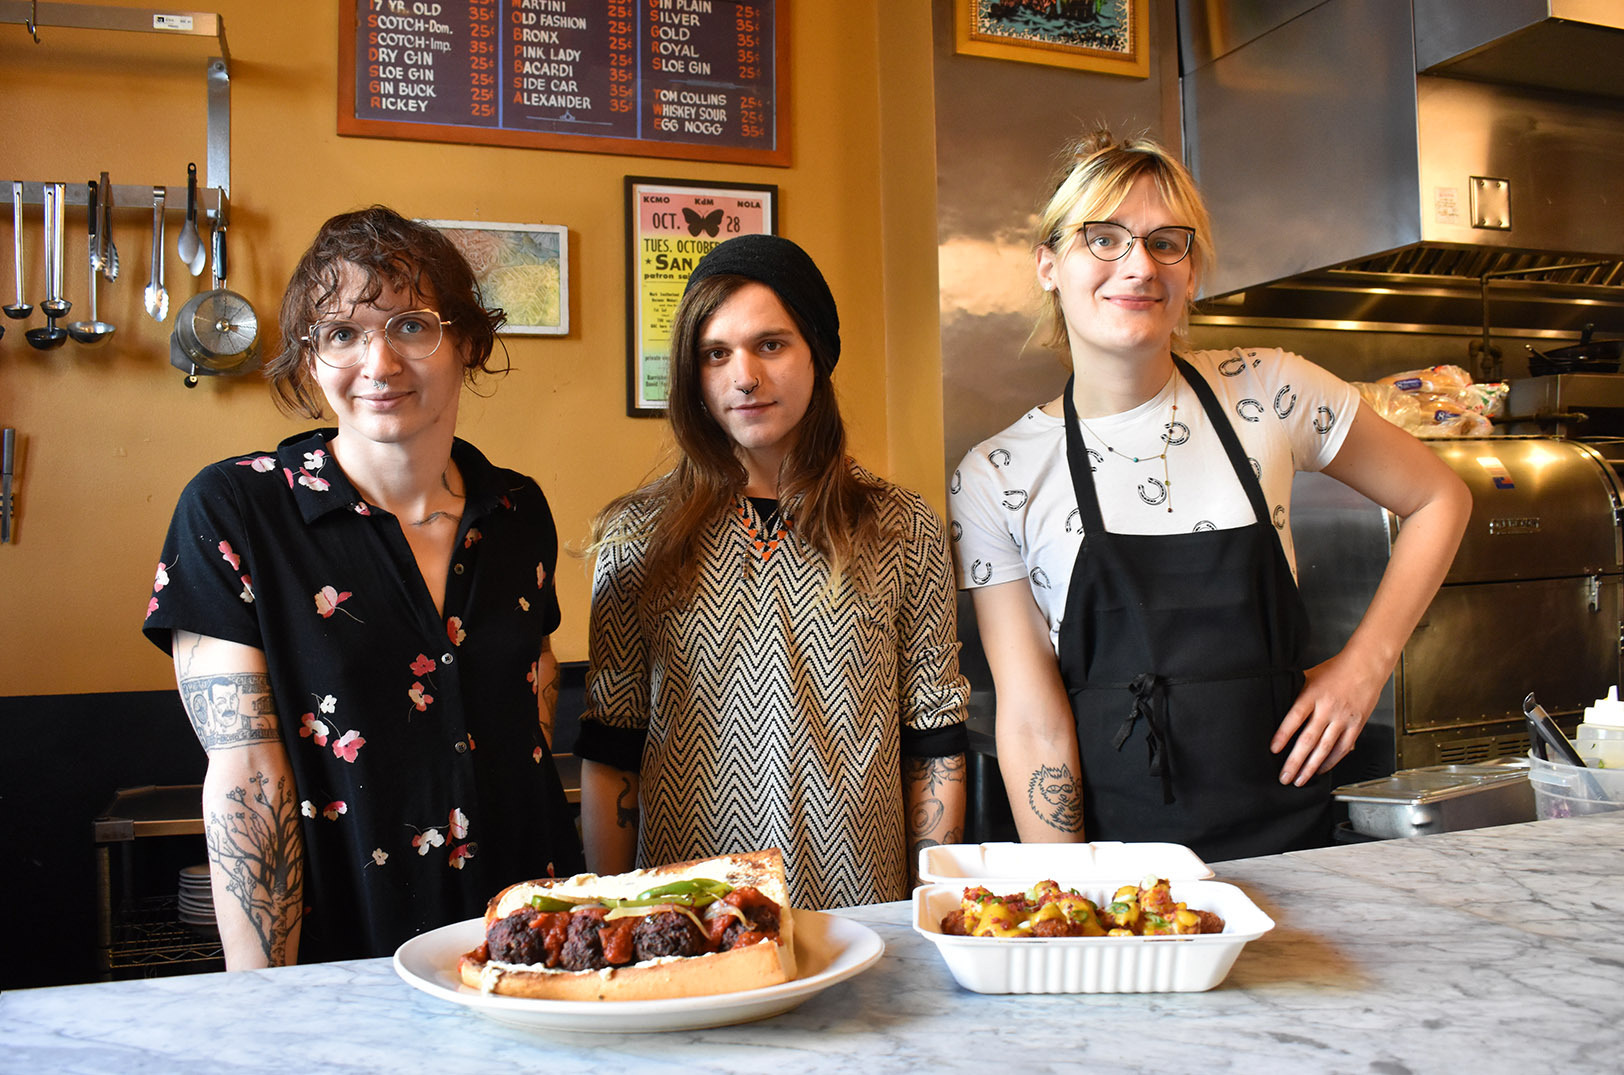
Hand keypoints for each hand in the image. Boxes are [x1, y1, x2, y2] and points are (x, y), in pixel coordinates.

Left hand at [1271, 650, 1383, 785]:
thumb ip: (1295, 691)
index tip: (1273, 749)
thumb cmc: (1336, 669)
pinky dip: (1331, 761)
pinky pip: (1342, 748)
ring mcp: (1343, 719)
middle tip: (1284, 776)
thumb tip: (1276, 703)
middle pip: (1308, 739)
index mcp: (1312, 695)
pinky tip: (1320, 769)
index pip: (1294, 718)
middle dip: (1295, 761)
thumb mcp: (1309, 675)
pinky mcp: (1356, 725)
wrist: (1366, 666)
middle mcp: (1327, 708)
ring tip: (1300, 779)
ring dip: (1311, 767)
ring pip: (1325, 748)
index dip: (1283, 735)